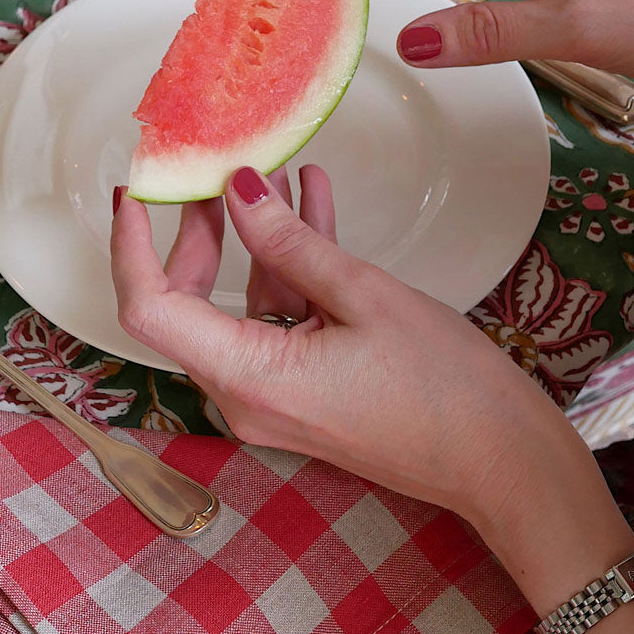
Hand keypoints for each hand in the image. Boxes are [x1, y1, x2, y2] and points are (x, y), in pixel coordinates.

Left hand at [111, 164, 604, 545]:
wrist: (502, 461)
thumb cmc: (446, 390)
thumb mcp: (364, 296)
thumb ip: (291, 242)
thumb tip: (238, 191)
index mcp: (248, 379)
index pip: (149, 308)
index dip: (131, 245)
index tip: (136, 192)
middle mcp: (245, 397)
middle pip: (187, 304)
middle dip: (200, 232)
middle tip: (215, 172)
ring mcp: (272, 398)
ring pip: (239, 306)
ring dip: (258, 240)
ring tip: (278, 171)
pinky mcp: (301, 390)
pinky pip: (277, 321)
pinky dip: (291, 269)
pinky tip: (313, 206)